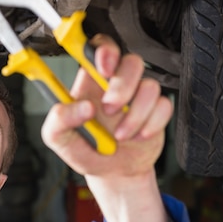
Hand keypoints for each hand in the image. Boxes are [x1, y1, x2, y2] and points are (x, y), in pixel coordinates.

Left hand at [41, 35, 173, 221]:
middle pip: (131, 62)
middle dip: (122, 87)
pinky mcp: (157, 110)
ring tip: (121, 135)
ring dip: (135, 115)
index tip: (103, 68)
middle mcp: (116, 83)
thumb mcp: (58, 139)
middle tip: (110, 110)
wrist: (113, 173)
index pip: (100, 48)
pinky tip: (138, 137)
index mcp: (90, 81)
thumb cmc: (84, 150)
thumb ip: (59, 120)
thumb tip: (84, 107)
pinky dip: (151, 124)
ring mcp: (139, 95)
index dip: (105, 50)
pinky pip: (164, 105)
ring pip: (150, 85)